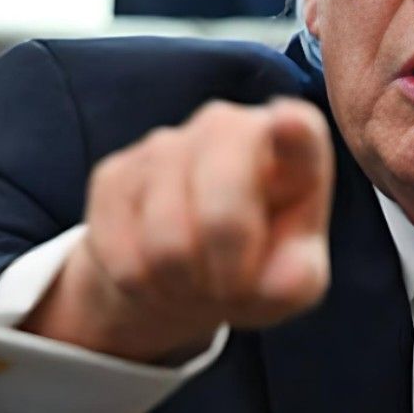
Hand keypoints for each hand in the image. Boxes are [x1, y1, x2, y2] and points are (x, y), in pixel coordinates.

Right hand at [20, 97, 334, 363]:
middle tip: (231, 288)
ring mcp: (166, 143)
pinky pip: (121, 250)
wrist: (188, 276)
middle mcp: (229, 127)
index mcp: (296, 145)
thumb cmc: (259, 267)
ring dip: (182, 281)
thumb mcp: (293, 282)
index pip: (299, 128)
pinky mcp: (115, 173)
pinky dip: (142, 283)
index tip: (289, 124)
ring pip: (166, 238)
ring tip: (198, 281)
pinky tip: (161, 275)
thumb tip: (277, 275)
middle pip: (224, 205)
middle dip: (227, 267)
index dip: (292, 130)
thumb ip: (296, 278)